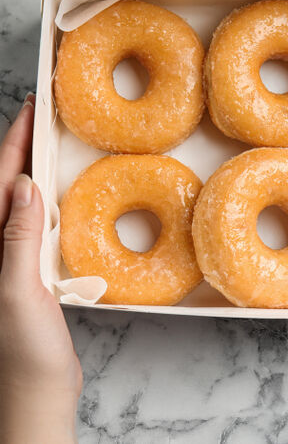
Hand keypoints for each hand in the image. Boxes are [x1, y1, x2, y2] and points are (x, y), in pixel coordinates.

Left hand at [0, 96, 80, 442]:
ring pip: (25, 202)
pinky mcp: (33, 270)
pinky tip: (67, 195)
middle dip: (23, 147)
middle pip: (8, 186)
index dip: (14, 143)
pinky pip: (41, 224)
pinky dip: (53, 201)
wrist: (37, 390)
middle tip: (46, 117)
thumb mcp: (18, 293)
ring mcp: (13, 258)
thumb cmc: (23, 351)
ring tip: (56, 144)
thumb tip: (23, 185)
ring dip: (37, 169)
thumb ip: (17, 239)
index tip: (32, 109)